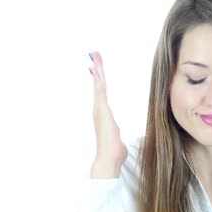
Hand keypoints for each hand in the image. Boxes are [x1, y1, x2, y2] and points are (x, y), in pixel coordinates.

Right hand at [88, 51, 127, 177]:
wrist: (108, 158)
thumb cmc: (114, 152)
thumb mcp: (117, 140)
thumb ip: (116, 137)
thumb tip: (118, 143)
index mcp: (103, 114)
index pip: (101, 92)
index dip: (98, 79)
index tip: (95, 68)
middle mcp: (99, 109)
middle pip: (98, 84)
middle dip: (96, 68)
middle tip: (93, 54)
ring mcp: (99, 108)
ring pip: (98, 83)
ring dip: (97, 68)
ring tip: (94, 55)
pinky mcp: (101, 109)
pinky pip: (99, 89)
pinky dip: (97, 78)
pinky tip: (96, 68)